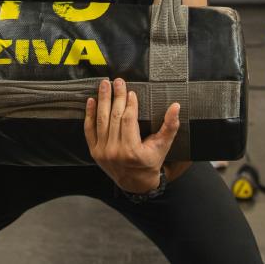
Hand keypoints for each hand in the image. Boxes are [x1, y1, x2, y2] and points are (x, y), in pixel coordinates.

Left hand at [84, 78, 179, 193]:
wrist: (135, 183)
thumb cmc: (150, 162)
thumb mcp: (163, 146)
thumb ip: (170, 126)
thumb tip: (176, 106)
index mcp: (132, 150)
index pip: (129, 120)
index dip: (130, 104)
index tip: (131, 91)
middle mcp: (115, 151)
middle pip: (115, 117)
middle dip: (116, 97)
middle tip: (118, 81)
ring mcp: (102, 152)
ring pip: (101, 120)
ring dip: (102, 100)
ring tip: (104, 84)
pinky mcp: (94, 151)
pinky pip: (89, 130)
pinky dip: (89, 114)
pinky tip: (91, 100)